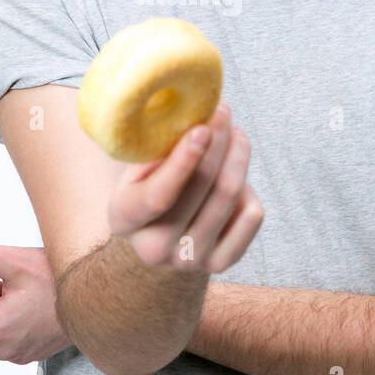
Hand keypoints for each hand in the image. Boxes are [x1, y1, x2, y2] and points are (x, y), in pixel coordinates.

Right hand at [107, 99, 263, 273]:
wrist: (160, 238)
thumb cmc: (147, 188)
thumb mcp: (136, 168)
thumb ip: (157, 150)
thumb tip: (191, 115)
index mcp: (124, 220)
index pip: (158, 195)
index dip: (183, 161)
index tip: (202, 128)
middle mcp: (154, 249)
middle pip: (202, 188)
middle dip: (218, 142)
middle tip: (223, 110)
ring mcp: (189, 261)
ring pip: (230, 197)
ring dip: (238, 155)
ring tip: (235, 132)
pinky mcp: (220, 264)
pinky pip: (251, 216)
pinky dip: (249, 188)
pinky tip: (234, 174)